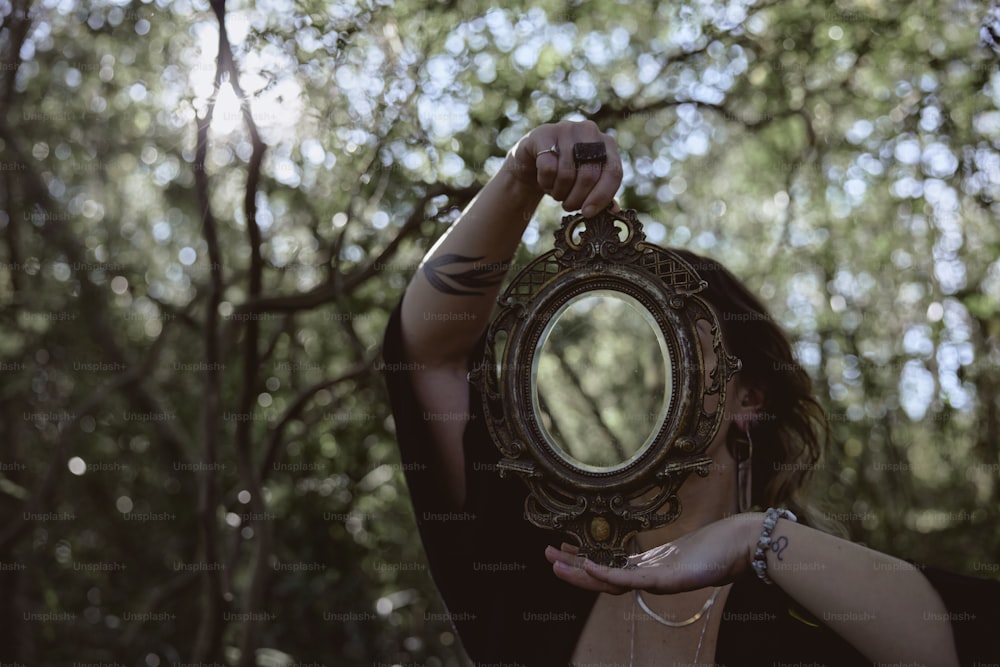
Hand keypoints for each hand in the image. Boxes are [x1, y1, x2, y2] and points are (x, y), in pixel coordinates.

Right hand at [506, 120, 621, 216]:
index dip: (602, 196)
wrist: (532, 161)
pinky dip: (545, 182)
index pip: (613, 172)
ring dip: (559, 192)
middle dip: (577, 199)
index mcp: (607, 143)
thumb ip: (602, 195)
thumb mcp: (586, 184)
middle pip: (589, 175)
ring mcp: (567, 128)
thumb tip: (615, 209)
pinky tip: (544, 181)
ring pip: (567, 173)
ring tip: (556, 192)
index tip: (588, 213)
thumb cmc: (564, 174)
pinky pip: (548, 168)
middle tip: (568, 207)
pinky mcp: (544, 133)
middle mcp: (590, 131)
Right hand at [544, 514, 761, 594]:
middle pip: (602, 579)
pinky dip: (609, 574)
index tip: (560, 552)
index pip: (607, 571)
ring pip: (611, 582)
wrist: (741, 546)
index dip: (582, 565)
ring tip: (556, 564)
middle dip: (572, 571)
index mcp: (648, 570)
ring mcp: (656, 580)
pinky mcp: (668, 578)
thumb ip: (659, 554)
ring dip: (582, 575)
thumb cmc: (714, 546)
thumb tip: (645, 551)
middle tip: (545, 558)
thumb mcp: (679, 549)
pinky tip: (590, 566)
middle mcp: (648, 578)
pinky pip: (632, 578)